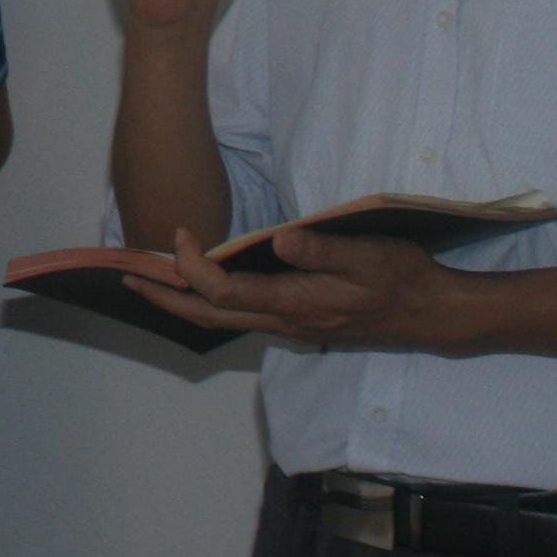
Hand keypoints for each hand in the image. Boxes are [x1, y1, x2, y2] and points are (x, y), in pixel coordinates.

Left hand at [124, 225, 482, 352]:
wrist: (430, 315)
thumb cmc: (402, 279)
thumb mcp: (369, 257)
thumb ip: (323, 251)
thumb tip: (280, 240)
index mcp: (294, 303)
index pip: (223, 291)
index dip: (191, 265)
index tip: (179, 231)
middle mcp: (284, 320)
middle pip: (208, 317)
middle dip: (164, 298)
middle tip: (126, 275)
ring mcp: (290, 324)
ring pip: (222, 320)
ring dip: (183, 302)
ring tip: (152, 280)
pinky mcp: (298, 320)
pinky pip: (240, 316)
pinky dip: (210, 303)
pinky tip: (203, 285)